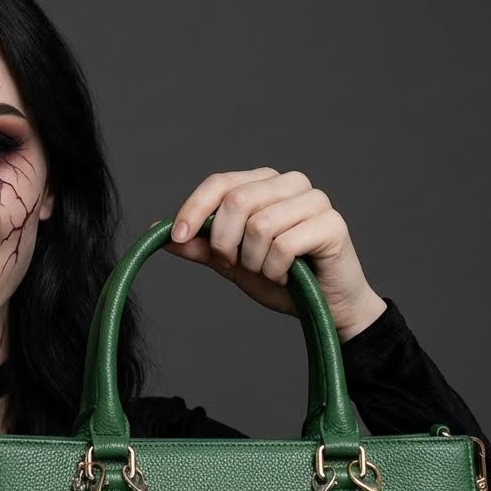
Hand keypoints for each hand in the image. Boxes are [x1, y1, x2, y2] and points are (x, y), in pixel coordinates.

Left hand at [163, 168, 386, 340]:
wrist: (324, 307)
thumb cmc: (281, 279)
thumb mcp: (231, 263)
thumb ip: (200, 245)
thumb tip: (159, 231)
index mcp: (264, 183)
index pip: (219, 183)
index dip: (193, 209)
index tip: (176, 236)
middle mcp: (291, 183)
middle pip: (236, 201)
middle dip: (225, 242)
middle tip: (235, 264)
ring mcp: (315, 201)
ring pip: (260, 225)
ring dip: (254, 261)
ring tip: (267, 271)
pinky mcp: (332, 224)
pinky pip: (284, 245)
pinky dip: (275, 270)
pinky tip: (286, 276)